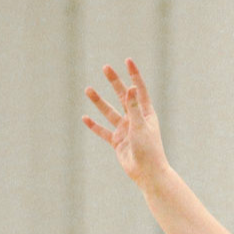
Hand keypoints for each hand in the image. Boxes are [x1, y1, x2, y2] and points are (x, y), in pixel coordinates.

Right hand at [83, 58, 167, 186]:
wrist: (147, 173)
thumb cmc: (148, 149)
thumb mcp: (140, 126)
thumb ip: (134, 108)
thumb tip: (131, 88)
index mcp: (146, 113)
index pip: (139, 89)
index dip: (134, 75)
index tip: (127, 61)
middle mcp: (135, 119)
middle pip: (123, 96)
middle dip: (114, 82)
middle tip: (105, 68)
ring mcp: (125, 130)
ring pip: (110, 112)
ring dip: (99, 101)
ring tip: (87, 89)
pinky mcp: (117, 142)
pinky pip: (103, 131)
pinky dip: (94, 125)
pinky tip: (85, 118)